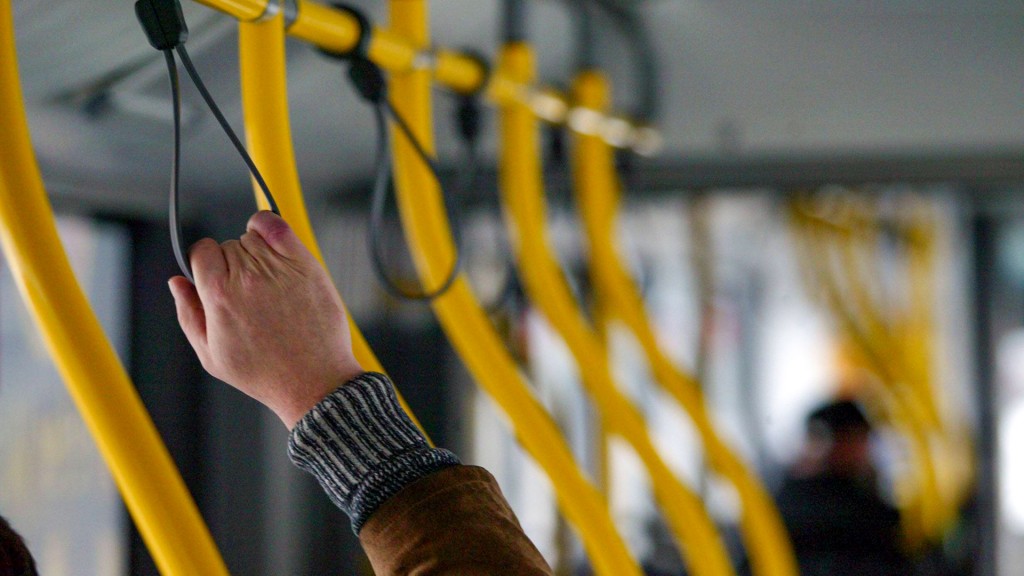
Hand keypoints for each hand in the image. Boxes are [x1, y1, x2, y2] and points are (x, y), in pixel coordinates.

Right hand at [168, 211, 362, 428]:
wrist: (313, 380)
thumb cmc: (264, 373)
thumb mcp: (211, 354)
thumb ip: (188, 313)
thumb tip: (176, 282)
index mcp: (219, 296)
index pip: (200, 251)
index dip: (204, 263)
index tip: (214, 276)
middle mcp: (247, 277)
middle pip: (227, 245)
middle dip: (230, 263)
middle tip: (246, 292)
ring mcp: (278, 268)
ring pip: (252, 237)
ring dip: (253, 251)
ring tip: (264, 281)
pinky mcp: (305, 265)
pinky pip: (278, 226)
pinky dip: (269, 224)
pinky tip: (269, 236)